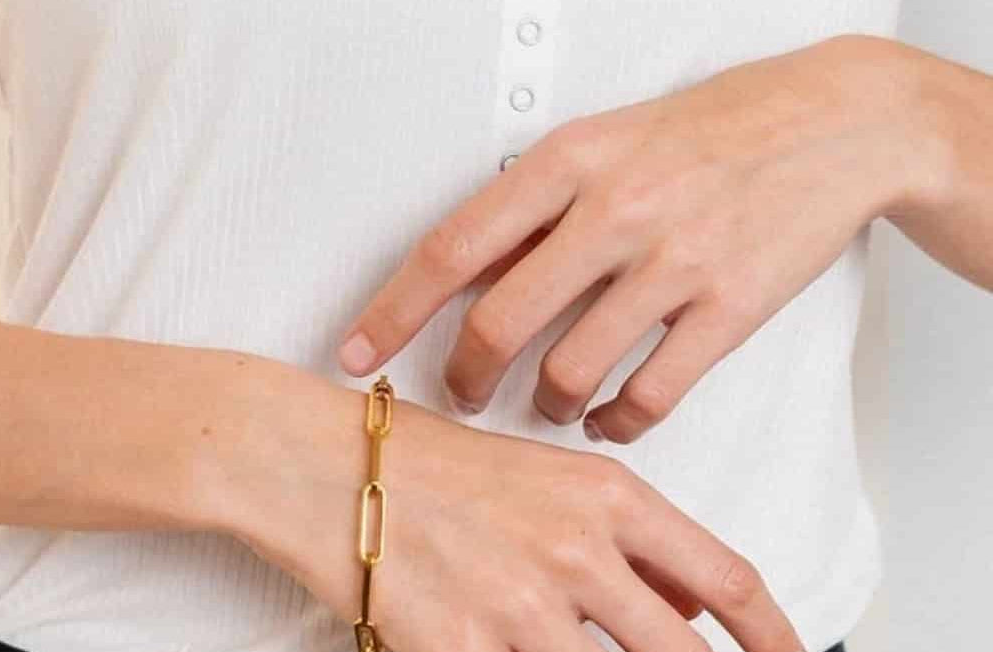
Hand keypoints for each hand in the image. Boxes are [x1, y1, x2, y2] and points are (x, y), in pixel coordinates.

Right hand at [234, 378, 801, 651]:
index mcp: (602, 494)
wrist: (315, 463)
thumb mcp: (535, 473)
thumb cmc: (416, 459)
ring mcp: (524, 609)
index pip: (727, 579)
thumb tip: (682, 608)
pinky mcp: (467, 651)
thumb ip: (618, 538)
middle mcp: (577, 551)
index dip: (776, 637)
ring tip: (562, 646)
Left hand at [337, 33, 937, 442]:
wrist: (826, 122)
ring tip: (544, 401)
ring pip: (571, 370)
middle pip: (499, 322)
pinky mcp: (731, 306)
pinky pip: (651, 394)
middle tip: (456, 393)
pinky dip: (616, 420)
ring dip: (543, 403)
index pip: (452, 248)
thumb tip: (460, 273)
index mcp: (567, 159)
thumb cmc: (700, 128)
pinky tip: (607, 416)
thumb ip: (535, 204)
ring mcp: (674, 261)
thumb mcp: (603, 138)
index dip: (393, 310)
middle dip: (461, 375)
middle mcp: (613, 209)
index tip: (356, 352)